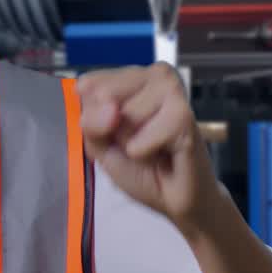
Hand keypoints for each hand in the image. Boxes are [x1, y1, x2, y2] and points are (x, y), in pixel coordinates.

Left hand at [76, 62, 219, 234]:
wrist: (174, 198)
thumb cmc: (139, 166)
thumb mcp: (99, 143)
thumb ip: (91, 122)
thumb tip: (110, 109)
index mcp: (131, 74)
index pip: (87, 84)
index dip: (92, 117)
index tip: (114, 131)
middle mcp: (154, 74)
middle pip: (102, 95)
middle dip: (111, 130)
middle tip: (137, 141)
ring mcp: (172, 91)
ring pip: (123, 116)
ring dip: (131, 142)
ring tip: (153, 147)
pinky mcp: (184, 116)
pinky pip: (141, 138)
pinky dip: (144, 153)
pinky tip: (165, 154)